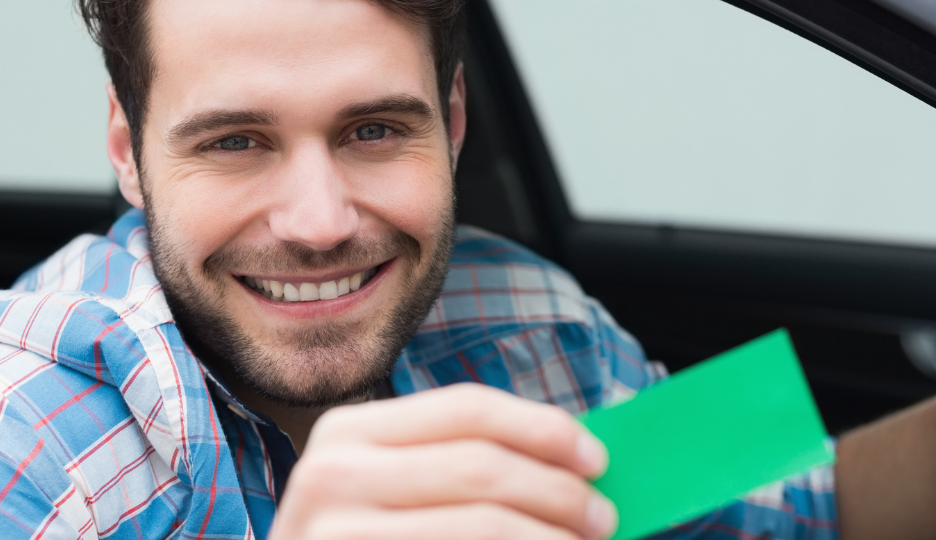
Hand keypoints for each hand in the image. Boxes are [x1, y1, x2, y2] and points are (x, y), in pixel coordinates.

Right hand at [269, 383, 617, 539]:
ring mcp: (334, 533)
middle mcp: (331, 473)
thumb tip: (570, 459)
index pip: (465, 408)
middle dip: (558, 492)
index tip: (596, 458)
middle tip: (603, 518)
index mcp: (348, 432)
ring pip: (482, 525)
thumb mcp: (388, 493)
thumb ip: (456, 468)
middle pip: (480, 465)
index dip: (541, 427)